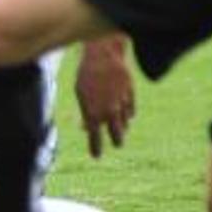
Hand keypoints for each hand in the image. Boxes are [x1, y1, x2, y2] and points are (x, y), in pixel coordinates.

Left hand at [74, 39, 134, 158]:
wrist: (103, 54)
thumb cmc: (86, 73)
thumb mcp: (81, 94)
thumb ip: (86, 112)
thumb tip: (85, 127)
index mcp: (92, 113)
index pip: (95, 138)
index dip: (96, 149)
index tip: (96, 156)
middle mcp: (108, 112)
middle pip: (116, 136)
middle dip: (116, 141)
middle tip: (117, 144)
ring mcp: (121, 104)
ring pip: (125, 124)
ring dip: (121, 126)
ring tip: (120, 127)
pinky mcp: (131, 96)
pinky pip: (131, 111)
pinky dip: (127, 113)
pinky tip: (125, 112)